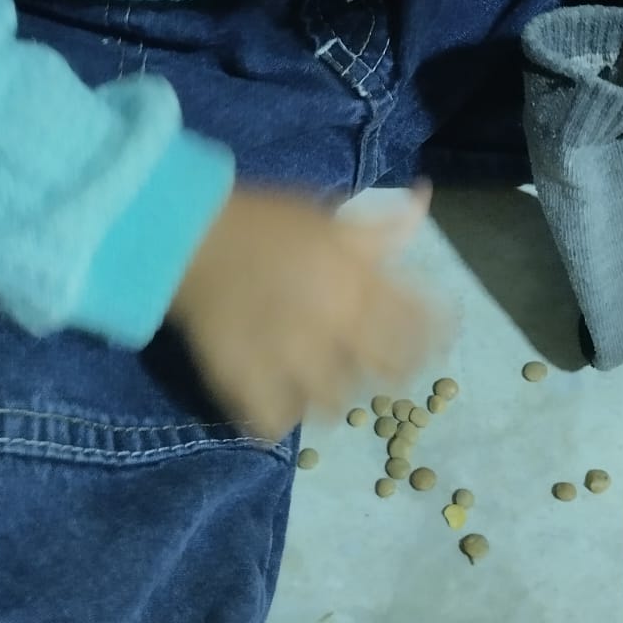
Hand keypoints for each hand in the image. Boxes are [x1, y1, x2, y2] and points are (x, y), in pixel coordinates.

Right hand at [169, 184, 432, 440]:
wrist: (193, 236)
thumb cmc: (268, 222)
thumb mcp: (331, 217)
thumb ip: (381, 227)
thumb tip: (422, 200)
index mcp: (359, 285)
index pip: (417, 327)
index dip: (430, 339)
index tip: (429, 344)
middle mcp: (335, 328)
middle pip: (385, 376)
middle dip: (388, 374)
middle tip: (374, 368)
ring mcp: (292, 361)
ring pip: (335, 405)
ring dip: (335, 396)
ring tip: (323, 383)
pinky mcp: (248, 384)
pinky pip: (275, 422)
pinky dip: (279, 418)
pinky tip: (278, 403)